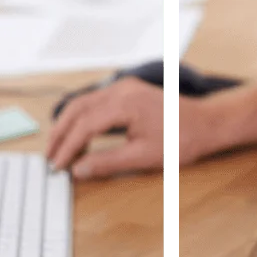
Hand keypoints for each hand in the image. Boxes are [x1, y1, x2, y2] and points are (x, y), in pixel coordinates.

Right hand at [46, 78, 239, 178]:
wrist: (207, 124)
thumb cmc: (181, 140)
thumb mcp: (143, 157)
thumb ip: (107, 162)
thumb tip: (78, 170)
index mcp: (125, 103)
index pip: (84, 125)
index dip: (67, 147)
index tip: (56, 166)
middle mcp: (121, 89)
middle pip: (77, 109)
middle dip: (60, 133)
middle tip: (49, 157)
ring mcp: (124, 87)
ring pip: (84, 103)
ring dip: (68, 124)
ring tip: (58, 149)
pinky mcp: (128, 91)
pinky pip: (96, 101)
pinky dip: (82, 118)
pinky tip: (78, 135)